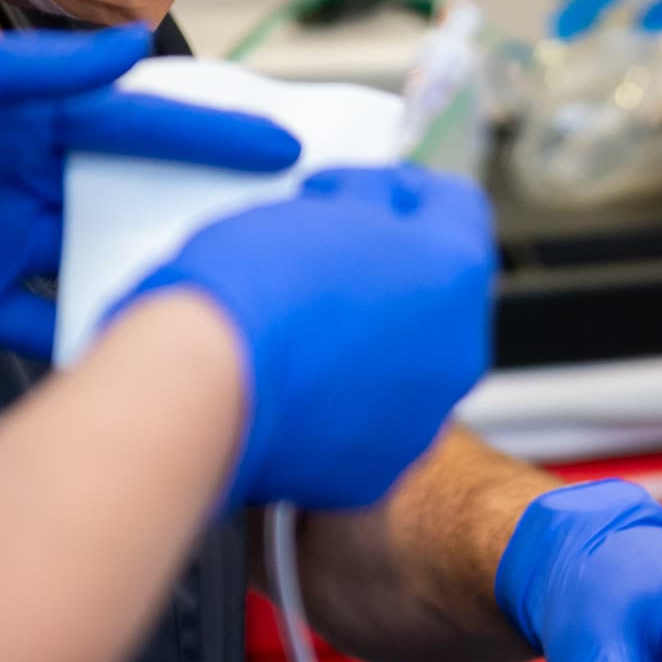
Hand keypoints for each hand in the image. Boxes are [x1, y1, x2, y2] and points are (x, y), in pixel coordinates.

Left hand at [0, 25, 300, 355]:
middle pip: (123, 195)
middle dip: (192, 214)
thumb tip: (124, 49)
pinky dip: (78, 341)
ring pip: (92, 263)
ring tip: (206, 304)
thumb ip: (30, 70)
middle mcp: (9, 176)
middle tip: (264, 237)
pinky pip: (38, 321)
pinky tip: (119, 358)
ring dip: (144, 284)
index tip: (274, 149)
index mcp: (14, 116)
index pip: (129, 119)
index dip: (204, 134)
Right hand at [116, 166, 495, 510]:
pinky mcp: (377, 472)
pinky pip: (369, 426)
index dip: (398, 190)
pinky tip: (292, 384)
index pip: (454, 208)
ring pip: (406, 368)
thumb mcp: (320, 206)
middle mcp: (458, 352)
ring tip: (298, 328)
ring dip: (367, 344)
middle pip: (437, 296)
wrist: (203, 384)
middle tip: (320, 259)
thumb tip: (378, 211)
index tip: (358, 193)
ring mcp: (422, 420)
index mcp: (456, 272)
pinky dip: (340, 406)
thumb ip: (368, 206)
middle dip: (388, 272)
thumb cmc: (250, 289)